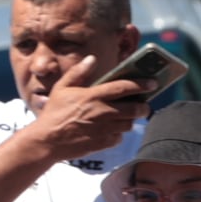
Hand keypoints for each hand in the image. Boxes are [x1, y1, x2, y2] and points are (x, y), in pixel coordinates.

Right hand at [23, 55, 148, 163]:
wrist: (47, 141)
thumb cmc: (54, 113)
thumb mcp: (62, 88)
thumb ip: (78, 72)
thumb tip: (92, 58)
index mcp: (93, 96)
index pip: (124, 87)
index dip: (141, 84)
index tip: (153, 82)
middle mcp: (102, 112)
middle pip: (134, 108)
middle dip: (144, 106)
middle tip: (145, 104)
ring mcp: (104, 129)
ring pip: (129, 124)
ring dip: (132, 119)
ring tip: (129, 116)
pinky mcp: (103, 143)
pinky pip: (119, 138)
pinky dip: (119, 133)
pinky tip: (114, 129)